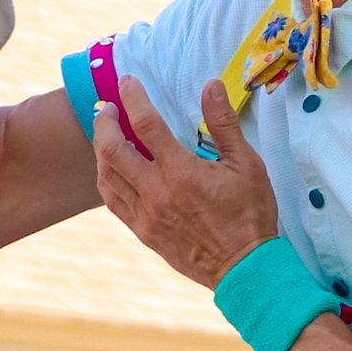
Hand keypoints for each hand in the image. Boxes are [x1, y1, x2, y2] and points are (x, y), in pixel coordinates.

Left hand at [94, 75, 280, 288]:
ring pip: (107, 176)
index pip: (145, 124)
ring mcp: (146, 215)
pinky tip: (111, 169)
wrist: (244, 268)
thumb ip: (224, 124)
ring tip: (105, 134)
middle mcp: (156, 192)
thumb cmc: (250, 213)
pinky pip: (114, 202)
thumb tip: (211, 86)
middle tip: (107, 107)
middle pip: (112, 149)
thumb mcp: (247, 164)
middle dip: (104, 121)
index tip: (126, 81)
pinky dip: (107, 179)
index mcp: (181, 172)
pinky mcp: (144, 233)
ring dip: (101, 150)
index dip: (133, 98)